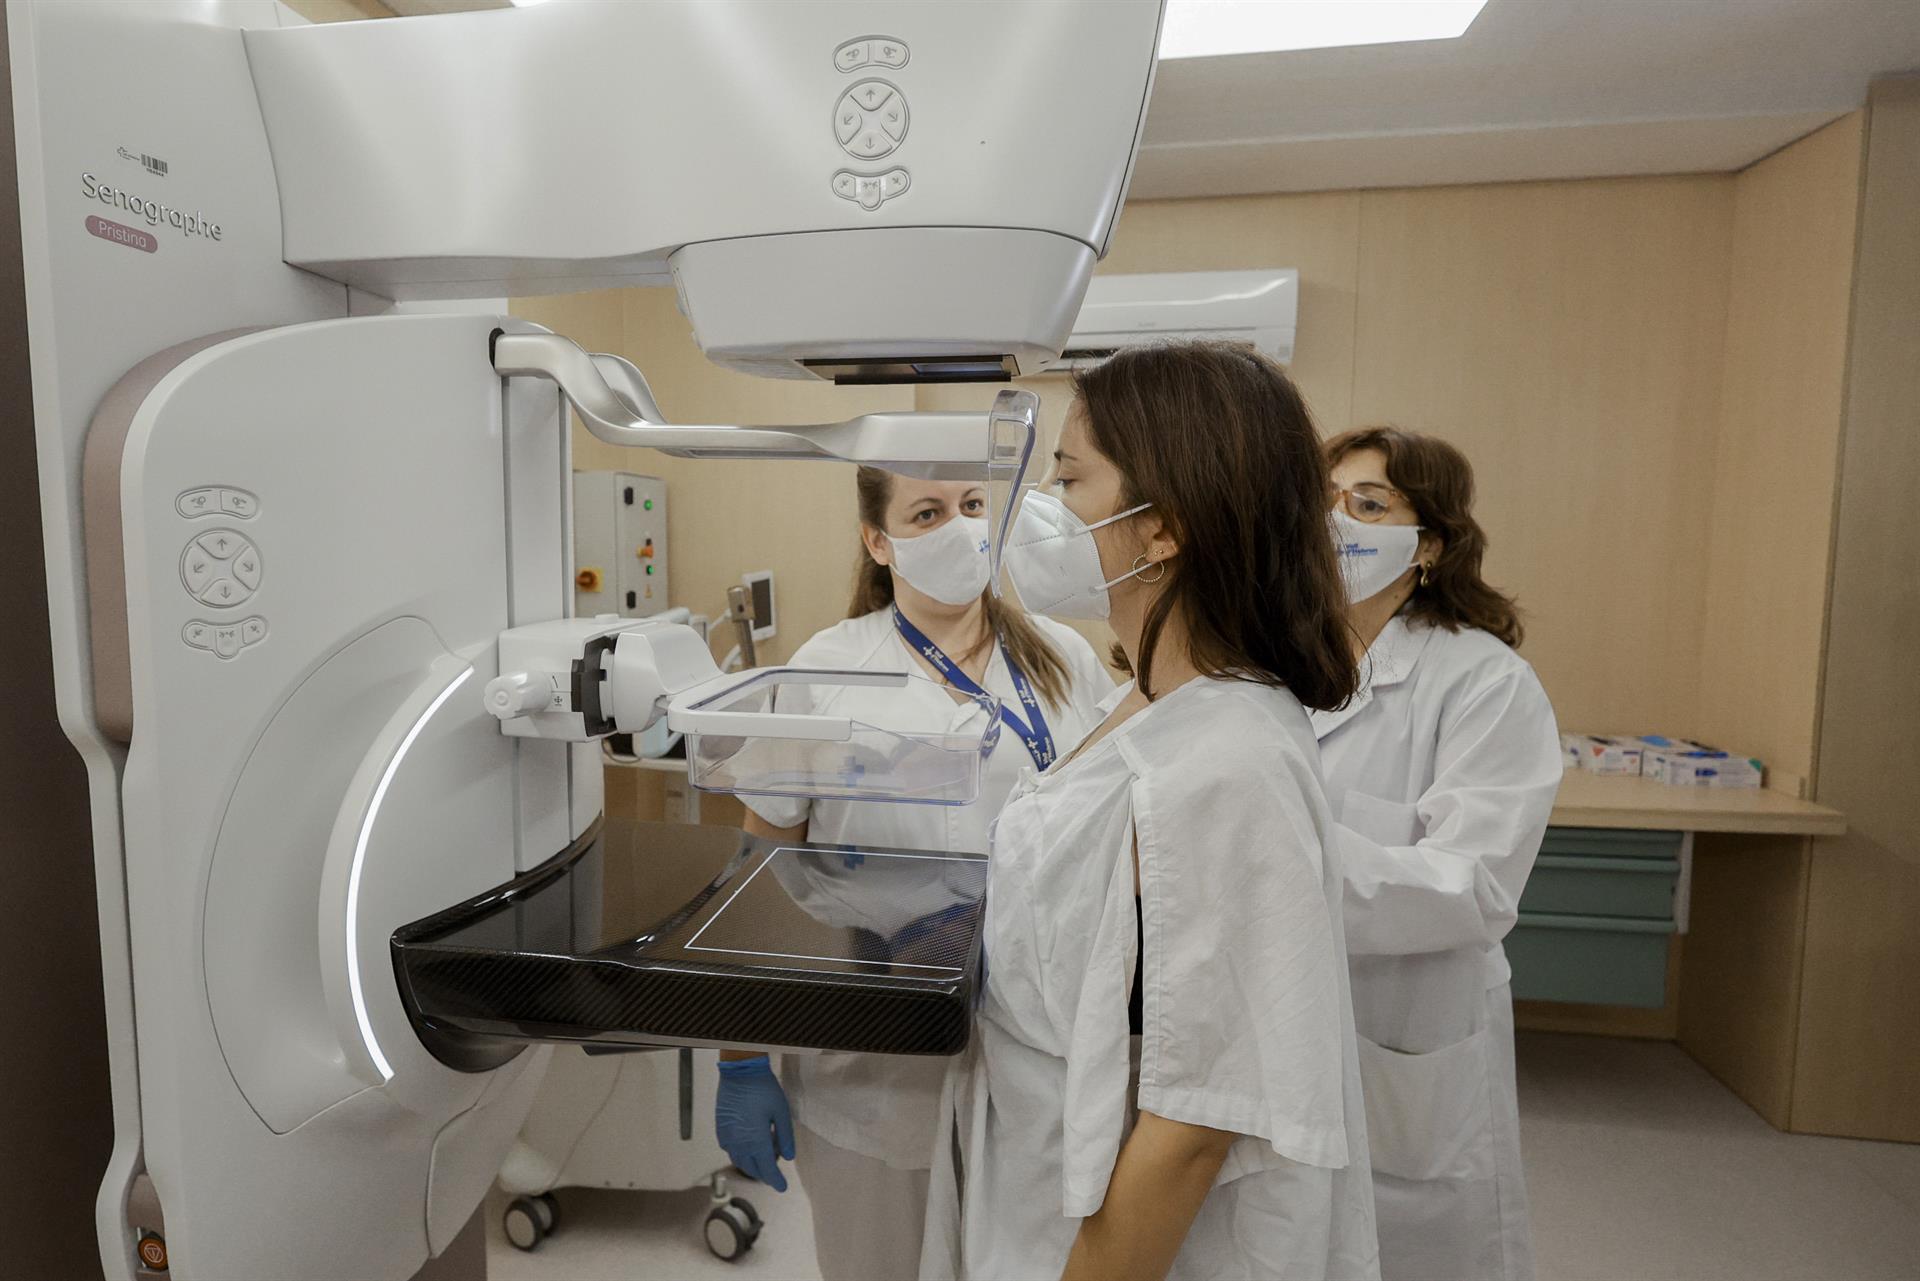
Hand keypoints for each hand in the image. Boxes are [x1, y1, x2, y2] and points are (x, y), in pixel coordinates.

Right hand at [714, 1055, 795, 1191]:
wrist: (740, 1073)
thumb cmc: (763, 1090)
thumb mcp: (781, 1112)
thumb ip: (785, 1137)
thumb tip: (788, 1157)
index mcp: (756, 1141)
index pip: (767, 1169)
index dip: (776, 1180)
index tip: (782, 1188)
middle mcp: (739, 1144)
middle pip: (752, 1168)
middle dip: (765, 1172)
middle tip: (775, 1167)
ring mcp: (727, 1137)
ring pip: (740, 1161)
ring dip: (752, 1163)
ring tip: (764, 1154)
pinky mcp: (720, 1129)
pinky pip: (730, 1150)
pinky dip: (741, 1153)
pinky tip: (749, 1144)